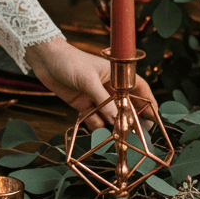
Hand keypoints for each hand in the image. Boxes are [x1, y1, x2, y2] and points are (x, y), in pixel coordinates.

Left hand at [24, 36, 155, 127]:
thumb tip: (117, 119)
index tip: (155, 117)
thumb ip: (103, 100)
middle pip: (125, 104)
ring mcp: (95, 96)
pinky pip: (94, 118)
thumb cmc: (69, 61)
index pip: (138, 88)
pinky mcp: (82, 104)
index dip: (148, 102)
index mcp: (115, 73)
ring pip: (110, 114)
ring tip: (120, 139)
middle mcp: (108, 86)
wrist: (44, 59)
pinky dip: (97, 126)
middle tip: (140, 135)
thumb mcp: (88, 79)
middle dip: (132, 119)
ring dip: (114, 126)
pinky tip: (101, 134)